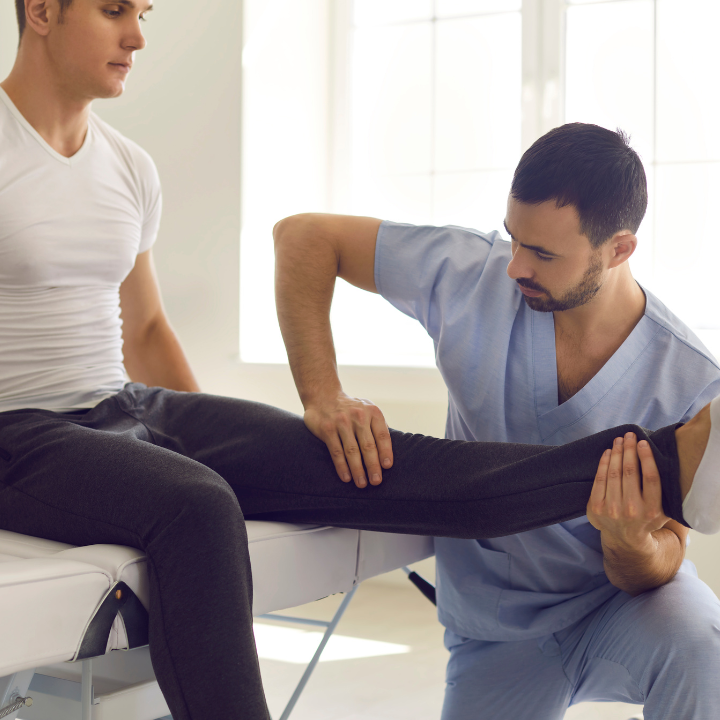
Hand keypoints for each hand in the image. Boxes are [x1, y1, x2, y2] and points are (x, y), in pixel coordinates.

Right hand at [304, 393, 393, 487]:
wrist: (323, 395)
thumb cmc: (350, 407)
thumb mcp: (367, 408)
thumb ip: (378, 425)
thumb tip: (388, 449)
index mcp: (372, 412)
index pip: (382, 435)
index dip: (386, 452)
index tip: (387, 467)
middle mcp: (358, 416)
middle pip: (368, 446)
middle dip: (373, 466)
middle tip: (376, 481)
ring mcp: (341, 422)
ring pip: (352, 451)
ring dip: (358, 470)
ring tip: (362, 484)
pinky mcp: (327, 429)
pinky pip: (336, 452)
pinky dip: (342, 467)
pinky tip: (347, 478)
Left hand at [587, 432, 669, 551]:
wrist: (625, 539)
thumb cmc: (647, 518)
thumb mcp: (663, 510)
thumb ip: (666, 491)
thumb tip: (666, 460)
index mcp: (652, 510)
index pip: (650, 478)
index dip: (646, 457)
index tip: (643, 442)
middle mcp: (632, 510)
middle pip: (630, 472)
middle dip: (629, 449)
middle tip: (629, 435)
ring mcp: (612, 509)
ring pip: (614, 473)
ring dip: (616, 452)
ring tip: (618, 440)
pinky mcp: (597, 507)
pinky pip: (600, 479)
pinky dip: (603, 463)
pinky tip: (608, 452)